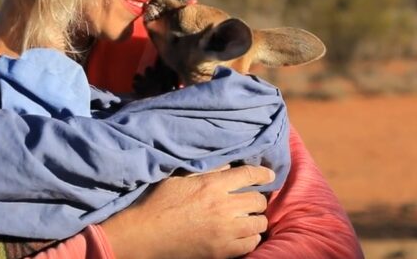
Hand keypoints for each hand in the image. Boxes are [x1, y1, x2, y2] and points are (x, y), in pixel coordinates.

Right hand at [101, 165, 274, 258]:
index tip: (269, 175)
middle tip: (252, 199)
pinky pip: (251, 244)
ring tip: (247, 217)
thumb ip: (206, 170)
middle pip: (258, 200)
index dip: (263, 174)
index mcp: (212, 185)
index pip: (248, 175)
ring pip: (259, 223)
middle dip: (257, 198)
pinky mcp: (223, 251)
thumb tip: (228, 165)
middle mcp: (223, 207)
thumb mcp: (180, 178)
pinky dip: (250, 238)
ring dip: (255, 218)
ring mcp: (225, 231)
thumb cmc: (160, 202)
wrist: (147, 234)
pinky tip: (242, 234)